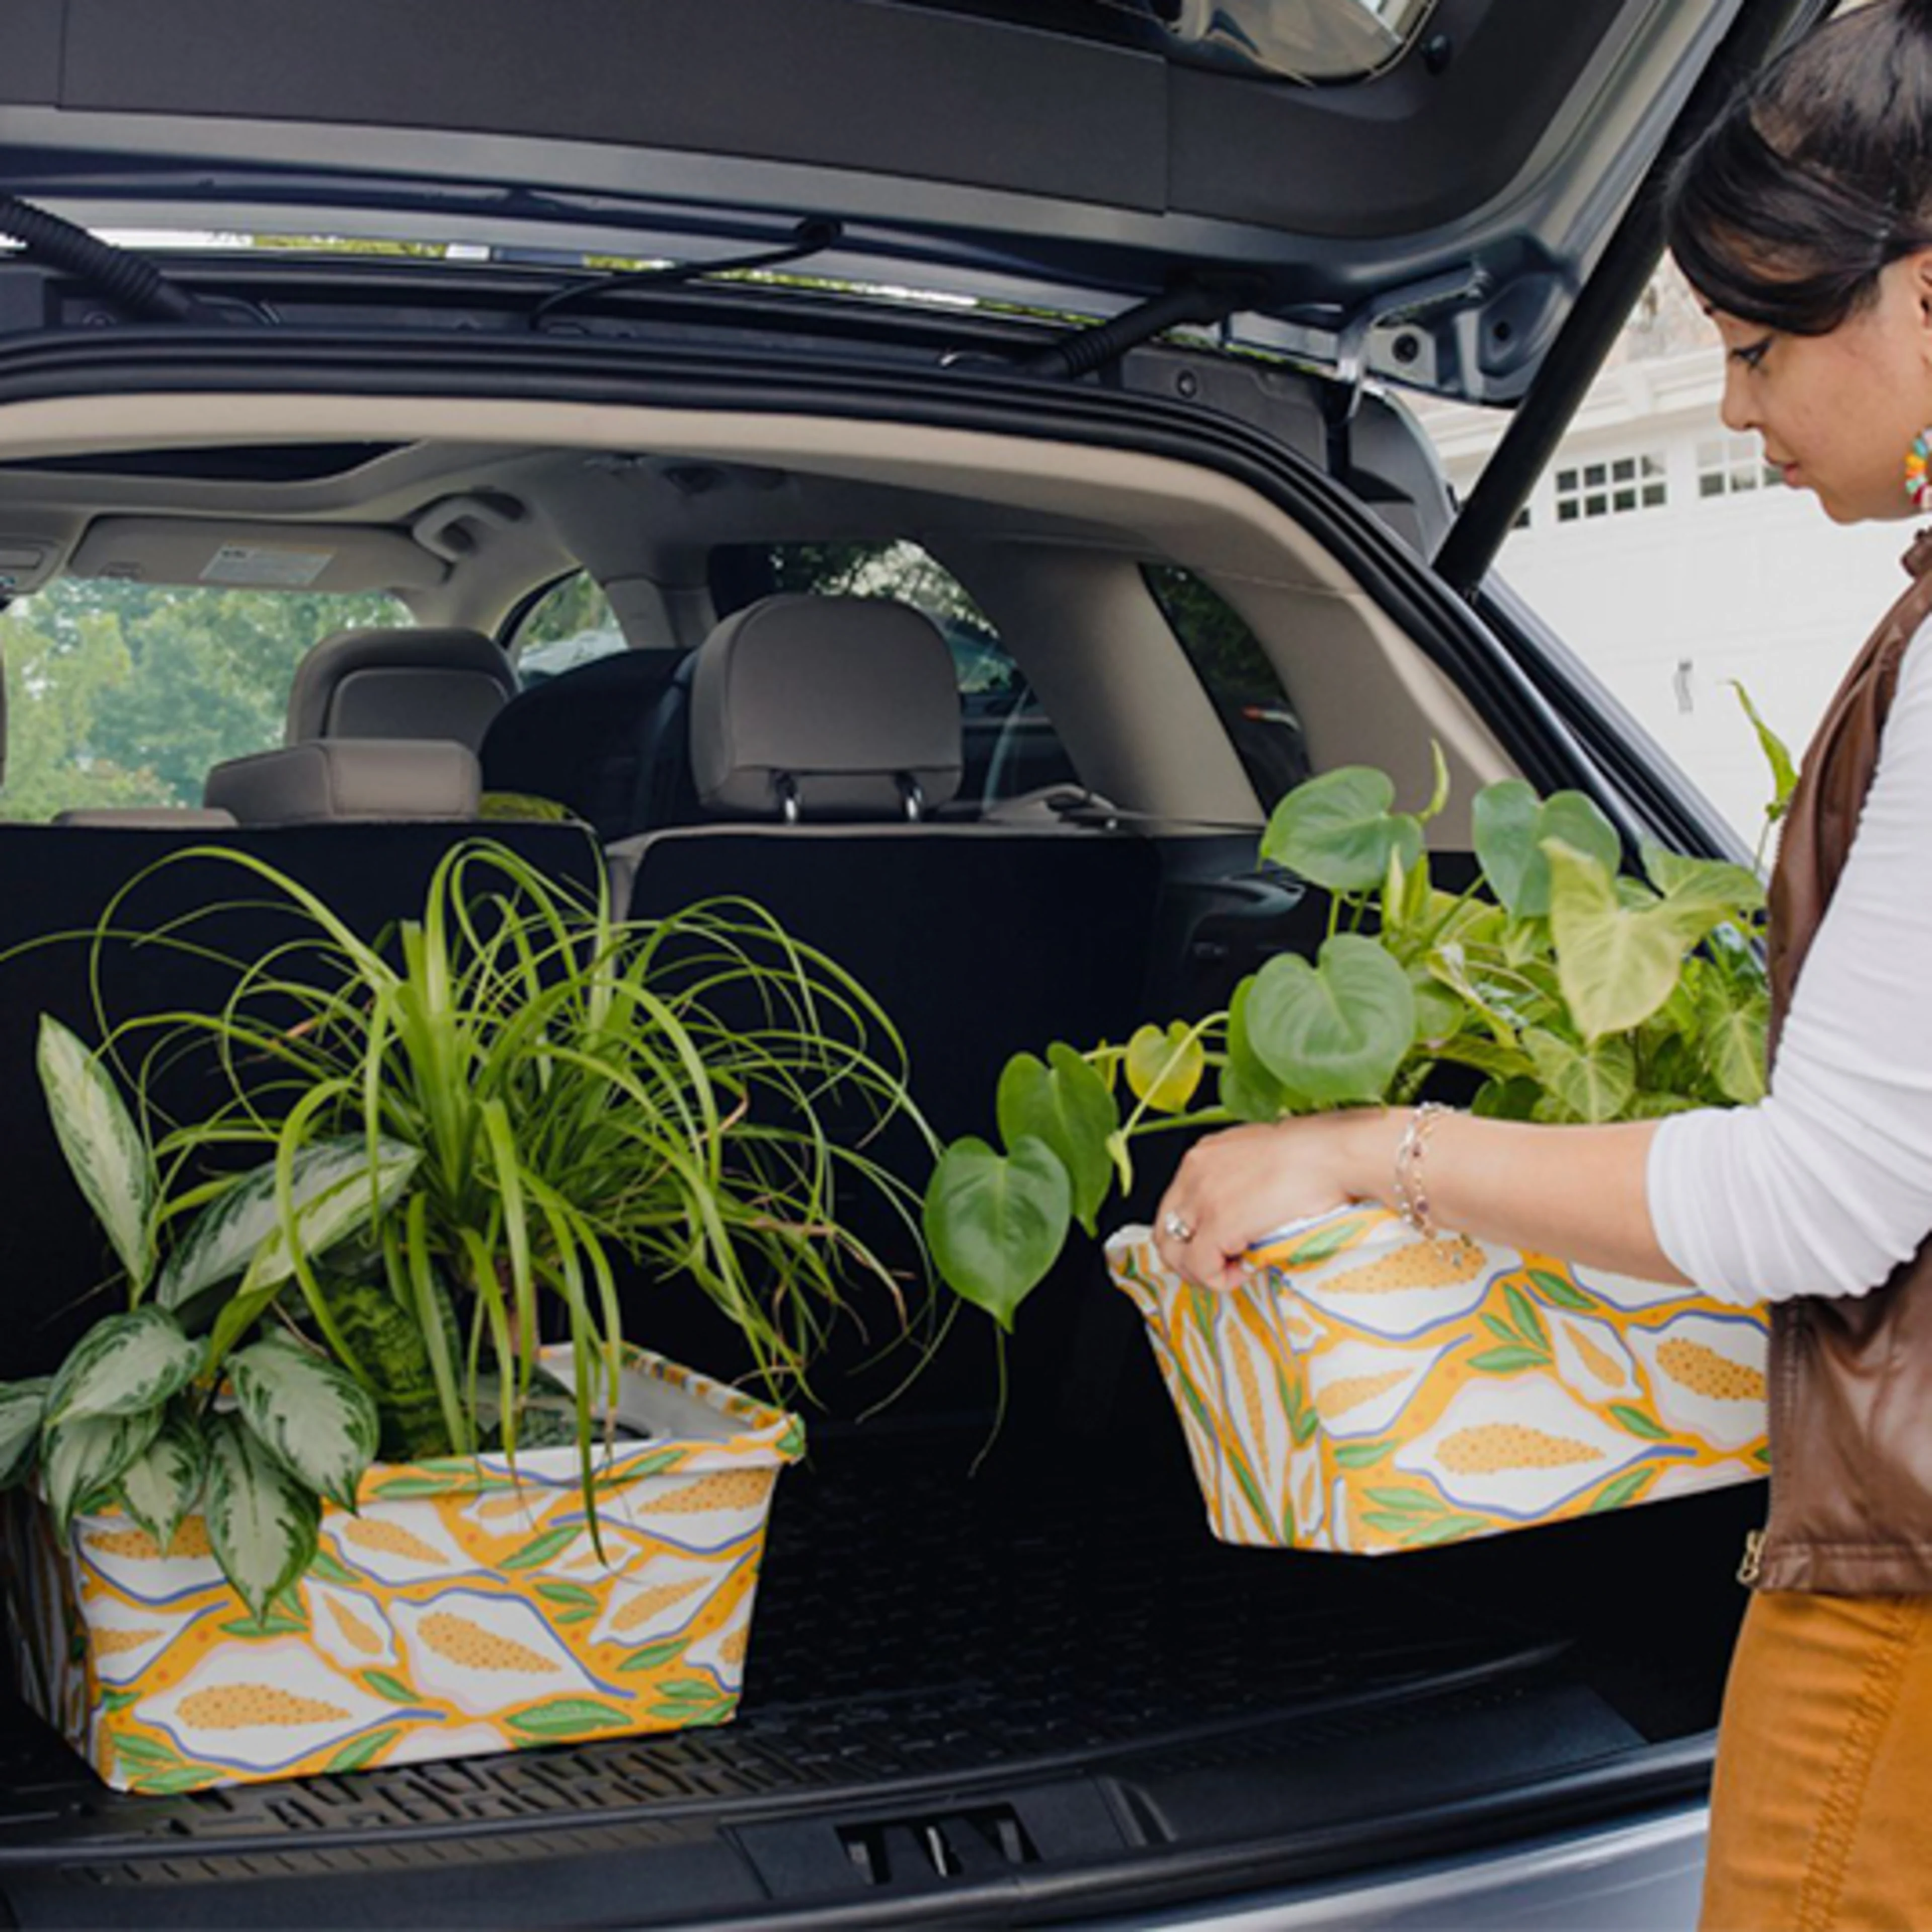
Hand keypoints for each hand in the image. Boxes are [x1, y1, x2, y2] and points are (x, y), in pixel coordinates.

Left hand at [1152, 1112, 1385, 1290]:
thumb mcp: (1261, 1156)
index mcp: (1204, 1154)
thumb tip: (1243, 1209)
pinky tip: (1245, 1272)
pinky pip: (1200, 1267)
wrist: (1335, 1155)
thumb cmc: (1315, 1155)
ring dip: (1199, 1271)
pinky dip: (1218, 1279)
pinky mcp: (1218, 1224)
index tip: (1218, 1245)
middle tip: (1218, 1267)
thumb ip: (1240, 1178)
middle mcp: (1194, 1173)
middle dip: (1187, 1257)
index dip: (1192, 1232)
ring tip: (1231, 1272)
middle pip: (1164, 1229)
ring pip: (1174, 1252)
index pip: (1175, 1204)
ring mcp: (1203, 1199)